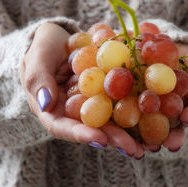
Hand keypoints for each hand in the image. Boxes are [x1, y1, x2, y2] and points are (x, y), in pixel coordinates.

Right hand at [19, 23, 143, 158]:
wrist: (58, 37)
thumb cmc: (42, 47)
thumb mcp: (36, 58)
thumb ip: (38, 78)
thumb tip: (47, 103)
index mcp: (51, 109)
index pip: (63, 127)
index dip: (81, 135)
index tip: (101, 140)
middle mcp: (72, 111)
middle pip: (90, 129)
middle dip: (111, 139)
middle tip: (132, 148)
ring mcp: (90, 102)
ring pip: (107, 120)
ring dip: (126, 132)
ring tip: (146, 144)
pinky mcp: (104, 91)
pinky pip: (118, 100)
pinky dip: (133, 108)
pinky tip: (151, 114)